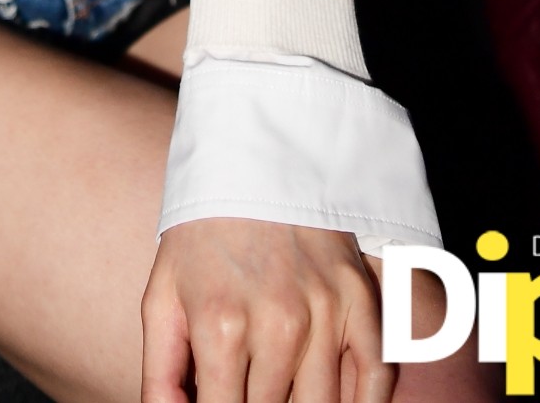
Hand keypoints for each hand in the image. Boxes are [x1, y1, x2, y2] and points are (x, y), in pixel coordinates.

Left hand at [142, 218, 392, 401]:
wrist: (254, 160)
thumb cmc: (202, 238)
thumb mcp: (164, 298)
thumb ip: (162, 375)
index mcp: (221, 326)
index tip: (223, 402)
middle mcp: (278, 324)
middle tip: (249, 387)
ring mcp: (326, 314)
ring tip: (282, 388)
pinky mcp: (361, 301)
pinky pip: (377, 379)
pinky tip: (339, 399)